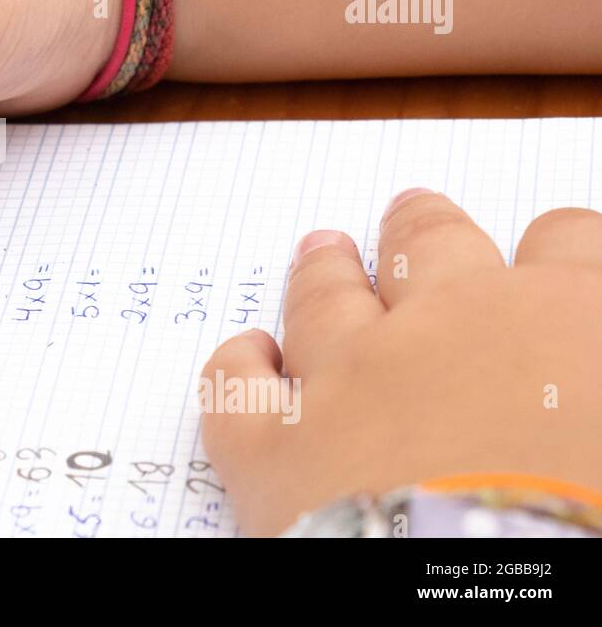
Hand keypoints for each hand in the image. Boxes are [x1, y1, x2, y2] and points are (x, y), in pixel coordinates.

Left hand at [201, 190, 601, 535]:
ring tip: (321, 252)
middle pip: (430, 251)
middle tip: (409, 215)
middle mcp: (454, 326)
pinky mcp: (278, 449)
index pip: (562, 251)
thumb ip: (592, 389)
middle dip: (421, 232)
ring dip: (324, 273)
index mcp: (567, 321)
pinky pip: (238, 389)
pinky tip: (247, 356)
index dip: (551, 252)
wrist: (517, 591)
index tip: (545, 253)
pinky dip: (238, 367)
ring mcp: (352, 379)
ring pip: (328, 299)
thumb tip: (579, 387)